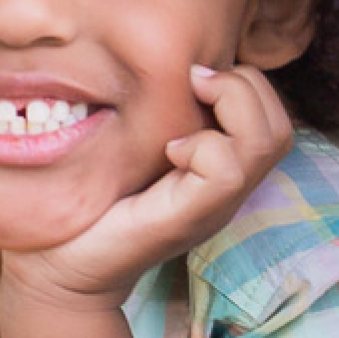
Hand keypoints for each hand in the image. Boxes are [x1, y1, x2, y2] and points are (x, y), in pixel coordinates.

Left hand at [3, 64, 292, 309]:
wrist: (60, 271)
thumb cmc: (85, 205)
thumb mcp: (126, 148)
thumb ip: (152, 116)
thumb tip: (162, 66)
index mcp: (214, 170)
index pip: (269, 116)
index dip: (243, 82)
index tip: (189, 77)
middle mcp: (224, 190)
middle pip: (278, 127)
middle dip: (246, 85)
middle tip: (194, 83)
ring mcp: (213, 207)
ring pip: (267, 140)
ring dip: (232, 105)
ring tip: (187, 108)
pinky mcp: (189, 217)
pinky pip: (228, 169)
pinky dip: (204, 145)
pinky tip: (169, 151)